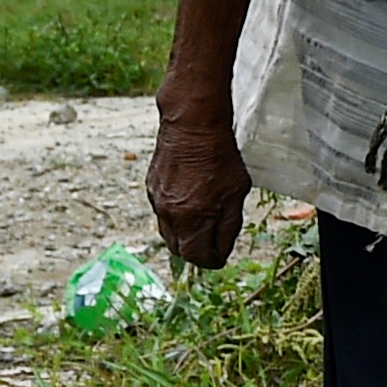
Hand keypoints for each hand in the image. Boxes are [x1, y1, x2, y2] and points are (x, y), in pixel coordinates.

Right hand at [147, 111, 250, 270]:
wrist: (192, 126)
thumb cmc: (219, 157)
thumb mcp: (236, 194)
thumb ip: (228, 226)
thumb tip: (221, 249)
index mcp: (194, 219)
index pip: (199, 257)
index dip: (214, 259)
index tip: (221, 254)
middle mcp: (171, 215)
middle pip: (180, 250)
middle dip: (197, 251)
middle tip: (212, 242)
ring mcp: (158, 202)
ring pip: (168, 233)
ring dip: (184, 235)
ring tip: (201, 222)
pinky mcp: (151, 189)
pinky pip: (161, 213)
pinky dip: (175, 216)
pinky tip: (189, 201)